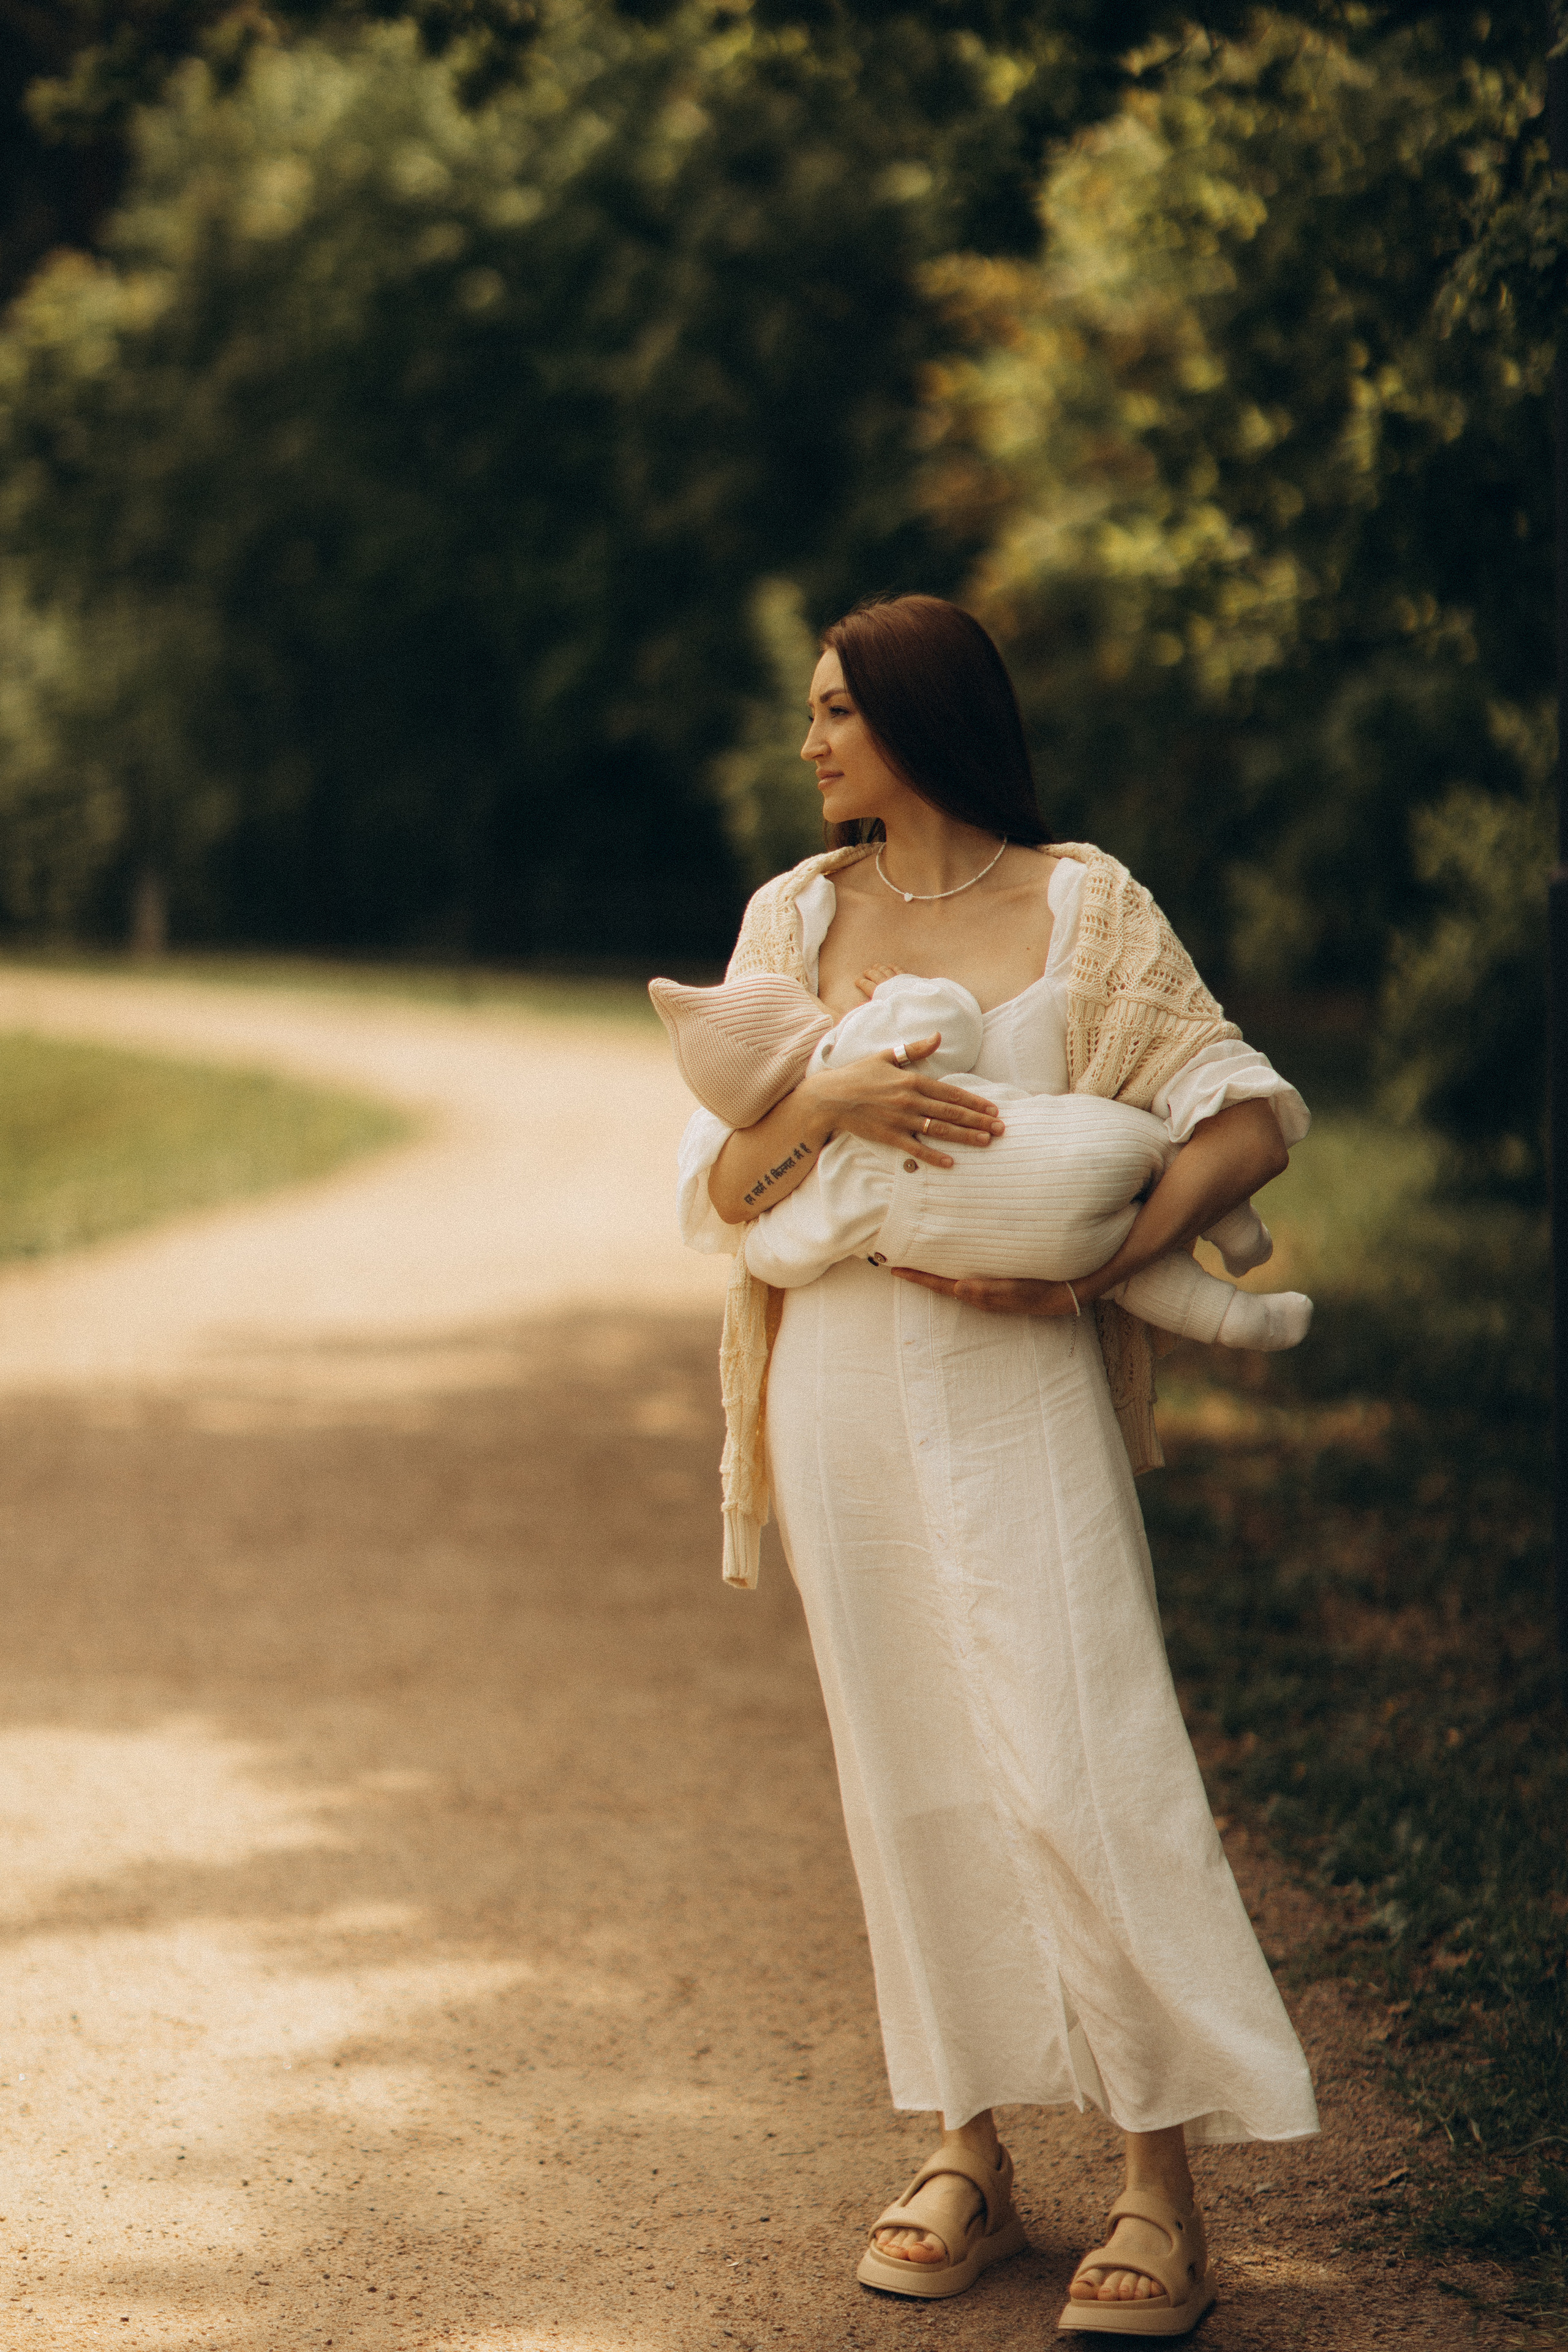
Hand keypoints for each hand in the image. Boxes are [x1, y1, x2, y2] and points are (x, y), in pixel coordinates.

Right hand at [804, 1034, 1004, 1167]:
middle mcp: (910, 1100)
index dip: (974, 1101)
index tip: (993, 1108)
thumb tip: (938, 1036)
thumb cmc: (857, 1075)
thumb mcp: (886, 1056)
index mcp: (912, 1080)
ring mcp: (900, 1119)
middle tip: (1001, 1128)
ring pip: (939, 1129)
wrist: (829, 1097)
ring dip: (965, 1136)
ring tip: (986, 1141)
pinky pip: (915, 1148)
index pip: (950, 1092)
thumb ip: (915, 1049)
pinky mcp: (889, 1136)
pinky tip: (950, 1162)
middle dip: (978, 1120)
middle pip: (951, 1111)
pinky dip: (933, 1156)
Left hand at [891, 1270, 1084, 1316]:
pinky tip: (951, 1257)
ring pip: (951, 1278)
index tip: (894, 1268)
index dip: (917, 1277)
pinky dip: (952, 1267)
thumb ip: (987, 1290)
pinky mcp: (994, 1282)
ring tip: (917, 1256)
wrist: (1063, 1294)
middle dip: (919, 1273)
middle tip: (897, 1259)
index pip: (939, 1285)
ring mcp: (984, 1289)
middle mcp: (976, 1293)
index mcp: (977, 1294)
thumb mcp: (1014, 1290)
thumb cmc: (1039, 1291)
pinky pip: (966, 1274)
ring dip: (934, 1270)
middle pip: (939, 1283)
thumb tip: (957, 1288)